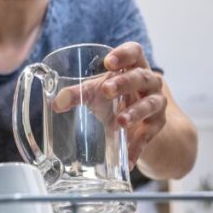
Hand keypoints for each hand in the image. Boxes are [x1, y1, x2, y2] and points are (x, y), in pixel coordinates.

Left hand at [51, 42, 166, 169]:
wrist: (140, 124)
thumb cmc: (116, 99)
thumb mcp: (96, 94)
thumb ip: (78, 94)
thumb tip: (56, 103)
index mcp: (134, 67)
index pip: (135, 52)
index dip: (124, 54)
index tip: (108, 62)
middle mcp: (149, 82)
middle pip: (142, 77)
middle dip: (124, 83)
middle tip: (106, 91)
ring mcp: (156, 103)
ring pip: (150, 104)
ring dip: (135, 112)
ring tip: (120, 122)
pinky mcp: (156, 126)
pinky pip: (148, 136)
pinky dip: (137, 147)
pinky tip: (128, 159)